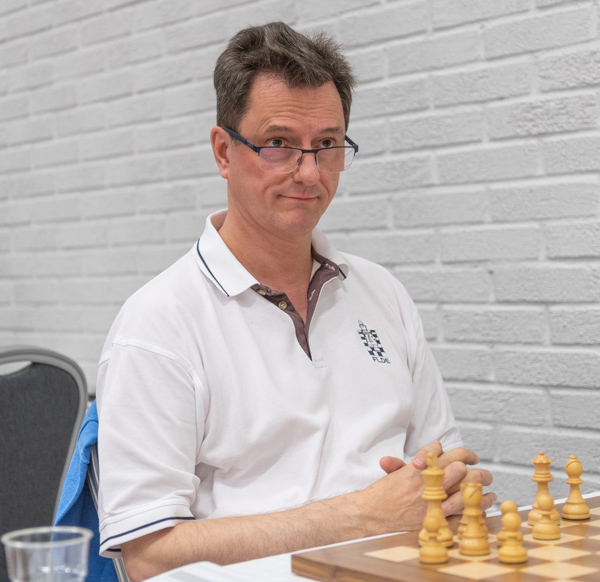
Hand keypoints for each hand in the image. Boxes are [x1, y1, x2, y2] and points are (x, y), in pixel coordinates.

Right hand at [374, 442, 495, 531]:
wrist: (372, 513)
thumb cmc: (384, 492)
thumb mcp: (400, 469)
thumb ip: (421, 456)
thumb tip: (437, 444)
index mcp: (424, 469)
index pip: (454, 455)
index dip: (468, 454)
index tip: (472, 457)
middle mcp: (431, 484)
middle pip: (466, 473)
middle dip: (479, 473)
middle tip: (484, 474)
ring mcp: (435, 504)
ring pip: (468, 495)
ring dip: (482, 493)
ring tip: (490, 491)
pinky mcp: (436, 521)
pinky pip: (463, 516)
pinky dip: (475, 512)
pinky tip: (482, 509)